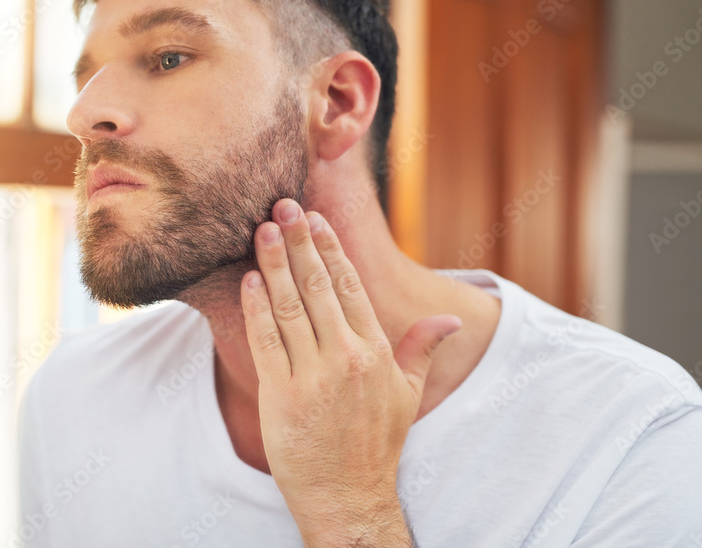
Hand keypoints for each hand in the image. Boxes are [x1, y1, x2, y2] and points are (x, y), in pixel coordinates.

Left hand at [239, 198, 461, 544]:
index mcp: (375, 351)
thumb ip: (422, 349)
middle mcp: (345, 357)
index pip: (349, 287)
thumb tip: (452, 317)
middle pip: (317, 286)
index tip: (316, 219)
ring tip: (263, 231)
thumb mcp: (408, 395)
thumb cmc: (376, 443)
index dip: (330, 249)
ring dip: (274, 264)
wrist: (347, 495)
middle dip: (299, 242)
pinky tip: (249, 279)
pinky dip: (256, 307)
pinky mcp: (281, 394)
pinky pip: (265, 341)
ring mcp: (312, 375)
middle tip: (282, 206)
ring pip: (289, 306)